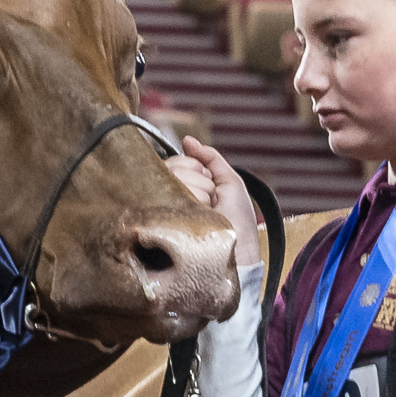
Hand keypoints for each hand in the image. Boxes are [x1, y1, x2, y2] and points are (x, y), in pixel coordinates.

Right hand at [162, 138, 260, 274]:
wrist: (236, 256)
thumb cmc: (238, 226)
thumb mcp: (231, 184)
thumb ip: (211, 158)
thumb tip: (187, 140)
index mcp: (182, 190)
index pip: (175, 163)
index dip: (194, 167)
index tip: (210, 183)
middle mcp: (167, 199)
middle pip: (173, 168)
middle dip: (200, 180)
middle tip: (211, 204)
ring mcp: (161, 211)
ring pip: (173, 178)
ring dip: (199, 192)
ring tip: (207, 215)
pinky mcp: (157, 223)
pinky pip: (168, 191)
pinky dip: (192, 197)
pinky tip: (197, 214)